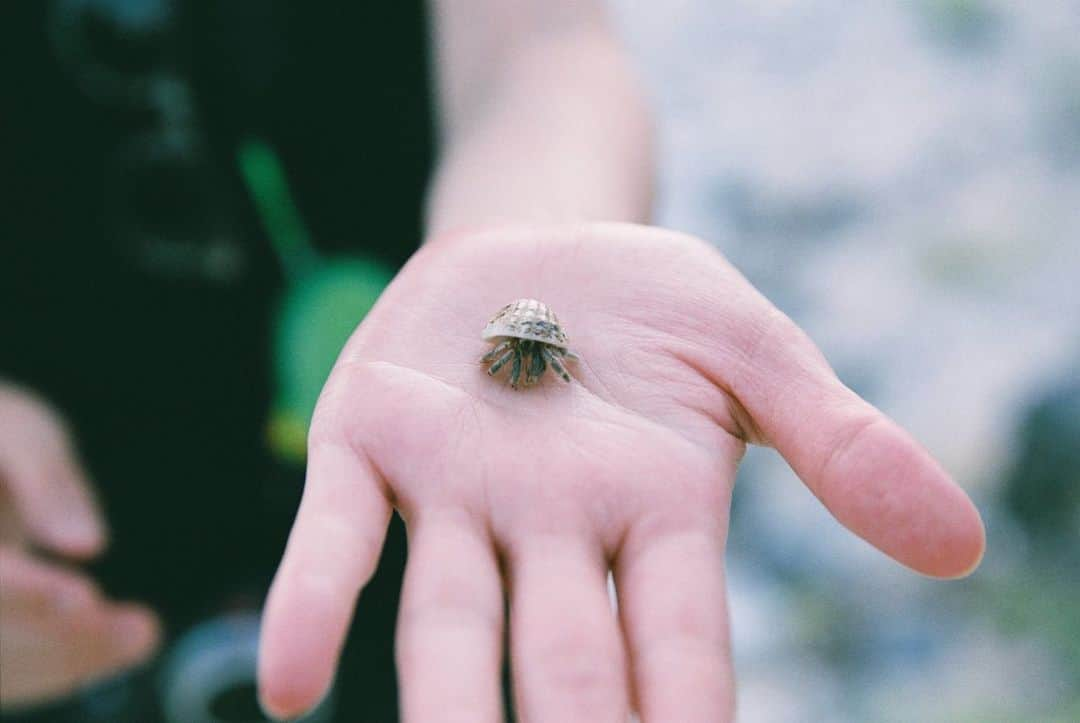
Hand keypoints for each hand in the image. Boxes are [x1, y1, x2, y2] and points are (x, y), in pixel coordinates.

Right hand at [0, 384, 158, 708]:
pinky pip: (10, 674)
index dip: (25, 593)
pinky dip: (65, 665)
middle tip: (144, 630)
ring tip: (143, 633)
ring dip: (72, 660)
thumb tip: (88, 546)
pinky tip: (124, 643)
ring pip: (0, 670)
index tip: (87, 599)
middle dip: (62, 640)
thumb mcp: (18, 432)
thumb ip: (47, 482)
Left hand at [259, 224, 984, 721]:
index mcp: (655, 514)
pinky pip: (339, 536)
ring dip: (448, 714)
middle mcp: (554, 529)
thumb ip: (843, 442)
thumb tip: (963, 546)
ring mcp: (458, 496)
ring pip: (451, 627)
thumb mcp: (755, 349)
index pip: (683, 651)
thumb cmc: (652, 305)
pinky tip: (292, 687)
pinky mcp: (372, 446)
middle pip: (568, 667)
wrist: (539, 236)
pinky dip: (313, 606)